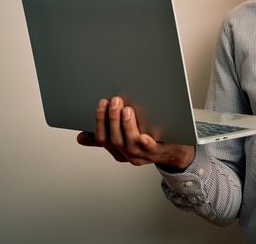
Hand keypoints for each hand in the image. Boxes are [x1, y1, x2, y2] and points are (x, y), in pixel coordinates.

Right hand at [76, 97, 195, 168]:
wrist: (175, 152)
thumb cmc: (150, 142)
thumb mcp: (125, 139)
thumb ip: (106, 136)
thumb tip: (80, 137)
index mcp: (117, 150)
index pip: (102, 137)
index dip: (100, 120)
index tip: (101, 103)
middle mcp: (127, 154)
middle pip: (114, 138)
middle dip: (112, 118)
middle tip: (114, 100)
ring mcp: (142, 155)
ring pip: (129, 142)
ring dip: (126, 125)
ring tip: (127, 109)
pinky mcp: (157, 152)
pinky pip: (150, 148)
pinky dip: (145, 142)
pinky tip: (144, 135)